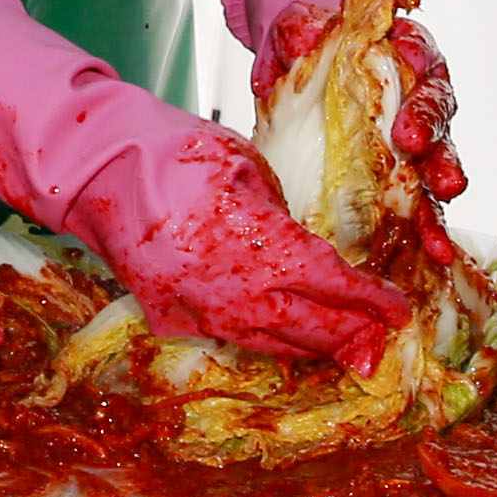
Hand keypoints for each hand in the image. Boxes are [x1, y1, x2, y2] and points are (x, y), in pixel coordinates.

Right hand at [98, 116, 410, 372]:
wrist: (98, 164)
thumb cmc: (180, 151)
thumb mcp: (251, 171)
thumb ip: (283, 220)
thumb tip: (309, 254)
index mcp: (259, 244)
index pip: (331, 284)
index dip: (369, 302)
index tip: (397, 310)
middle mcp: (232, 290)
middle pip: (308, 328)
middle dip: (349, 334)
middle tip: (379, 338)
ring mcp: (197, 310)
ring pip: (269, 344)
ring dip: (309, 346)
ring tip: (340, 344)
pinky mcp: (169, 317)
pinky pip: (228, 337)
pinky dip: (261, 340)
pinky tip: (281, 337)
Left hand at [239, 0, 471, 214]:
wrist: (292, 79)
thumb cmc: (302, 47)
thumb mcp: (291, 30)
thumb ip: (298, 29)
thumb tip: (304, 40)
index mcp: (396, 49)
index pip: (417, 48)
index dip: (417, 57)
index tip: (410, 65)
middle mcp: (415, 96)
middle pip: (436, 109)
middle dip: (431, 130)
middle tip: (417, 147)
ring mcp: (413, 142)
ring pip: (438, 160)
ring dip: (441, 184)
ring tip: (442, 208)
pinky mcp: (402, 179)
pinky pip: (422, 203)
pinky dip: (429, 227)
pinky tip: (436, 252)